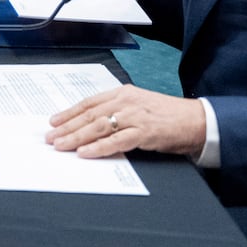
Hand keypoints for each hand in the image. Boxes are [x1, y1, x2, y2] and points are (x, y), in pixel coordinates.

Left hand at [45, 85, 206, 158]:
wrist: (196, 120)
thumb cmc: (167, 115)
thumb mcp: (138, 106)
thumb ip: (117, 111)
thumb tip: (91, 125)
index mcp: (123, 93)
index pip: (89, 103)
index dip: (69, 112)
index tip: (53, 121)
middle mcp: (126, 102)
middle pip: (90, 115)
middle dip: (67, 127)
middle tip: (50, 137)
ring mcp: (135, 116)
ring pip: (98, 127)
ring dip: (76, 137)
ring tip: (61, 146)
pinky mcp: (144, 132)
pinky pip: (116, 141)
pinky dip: (98, 147)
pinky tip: (84, 153)